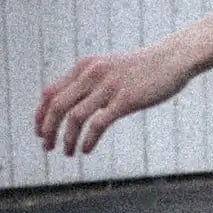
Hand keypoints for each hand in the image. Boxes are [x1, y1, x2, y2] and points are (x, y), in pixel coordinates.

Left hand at [35, 47, 191, 155]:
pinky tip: (86, 150)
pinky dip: (88, 139)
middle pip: (57, 106)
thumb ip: (93, 83)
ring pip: (75, 116)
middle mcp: (92, 74)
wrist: (173, 59)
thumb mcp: (110, 69)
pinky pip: (98, 123)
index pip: (50, 92)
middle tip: (47, 147)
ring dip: (67, 138)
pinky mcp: (126, 100)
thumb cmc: (144, 68)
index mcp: (85, 67)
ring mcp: (108, 87)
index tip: (40, 131)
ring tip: (67, 153)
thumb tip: (78, 105)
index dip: (40, 114)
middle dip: (47, 129)